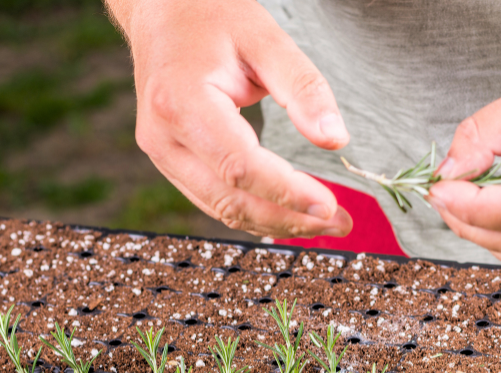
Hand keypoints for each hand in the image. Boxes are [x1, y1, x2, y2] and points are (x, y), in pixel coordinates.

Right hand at [107, 0, 352, 237]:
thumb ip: (303, 88)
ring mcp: (161, 154)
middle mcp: (163, 138)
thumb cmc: (211, 16)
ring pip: (221, 209)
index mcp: (181, 103)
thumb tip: (335, 140)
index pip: (240, 167)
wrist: (161, 11)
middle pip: (230, 200)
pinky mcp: (170, 162)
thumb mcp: (266, 39)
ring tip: (324, 222)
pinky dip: (255, 212)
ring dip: (276, 223)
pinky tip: (290, 212)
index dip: (287, 193)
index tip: (330, 205)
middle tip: (339, 223)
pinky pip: (214, 200)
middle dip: (289, 218)